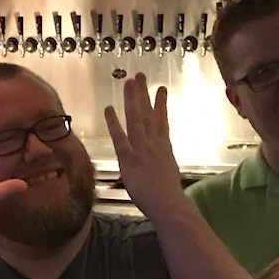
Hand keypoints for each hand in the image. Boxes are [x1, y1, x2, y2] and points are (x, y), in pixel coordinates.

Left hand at [104, 73, 184, 217]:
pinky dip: (114, 122)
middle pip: (148, 112)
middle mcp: (154, 142)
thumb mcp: (169, 172)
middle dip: (143, 92)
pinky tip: (109, 109)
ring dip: (132, 98)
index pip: (162, 120)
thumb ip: (163, 161)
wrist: (168, 203)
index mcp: (164, 146)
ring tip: (129, 81)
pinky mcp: (130, 158)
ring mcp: (142, 148)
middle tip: (140, 75)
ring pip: (136, 118)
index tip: (161, 89)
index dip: (161, 103)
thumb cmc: (168, 194)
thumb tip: (161, 159)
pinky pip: (120, 137)